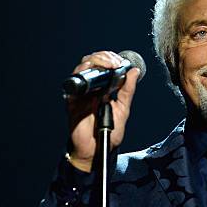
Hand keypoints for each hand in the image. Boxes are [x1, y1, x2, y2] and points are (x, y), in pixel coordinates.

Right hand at [66, 51, 140, 171]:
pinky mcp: (72, 100)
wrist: (96, 149)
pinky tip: (95, 75)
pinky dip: (83, 74)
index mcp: (103, 87)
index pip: (105, 65)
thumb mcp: (123, 109)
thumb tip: (134, 71)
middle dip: (104, 57)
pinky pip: (74, 83)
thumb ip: (128, 90)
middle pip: (93, 61)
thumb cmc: (109, 132)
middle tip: (115, 62)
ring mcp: (81, 92)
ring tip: (108, 65)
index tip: (121, 61)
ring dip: (95, 61)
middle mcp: (92, 87)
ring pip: (83, 67)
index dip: (111, 58)